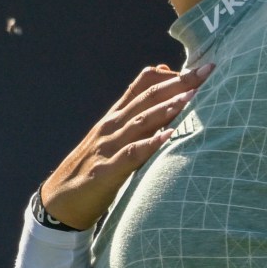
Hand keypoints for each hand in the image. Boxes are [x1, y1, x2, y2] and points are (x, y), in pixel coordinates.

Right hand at [35, 63, 210, 229]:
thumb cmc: (93, 169)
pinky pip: (131, 155)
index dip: (172, 74)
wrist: (59, 201)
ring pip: (140, 122)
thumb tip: (159, 96)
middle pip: (147, 98)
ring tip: (191, 96)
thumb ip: (135, 118)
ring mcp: (107, 147)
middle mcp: (111, 126)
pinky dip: (150, 144)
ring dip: (166, 108)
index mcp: (114, 117)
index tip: (202, 66)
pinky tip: (168, 136)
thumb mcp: (113, 139)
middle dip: (179, 84)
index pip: (142, 85)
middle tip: (206, 72)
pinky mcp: (106, 172)